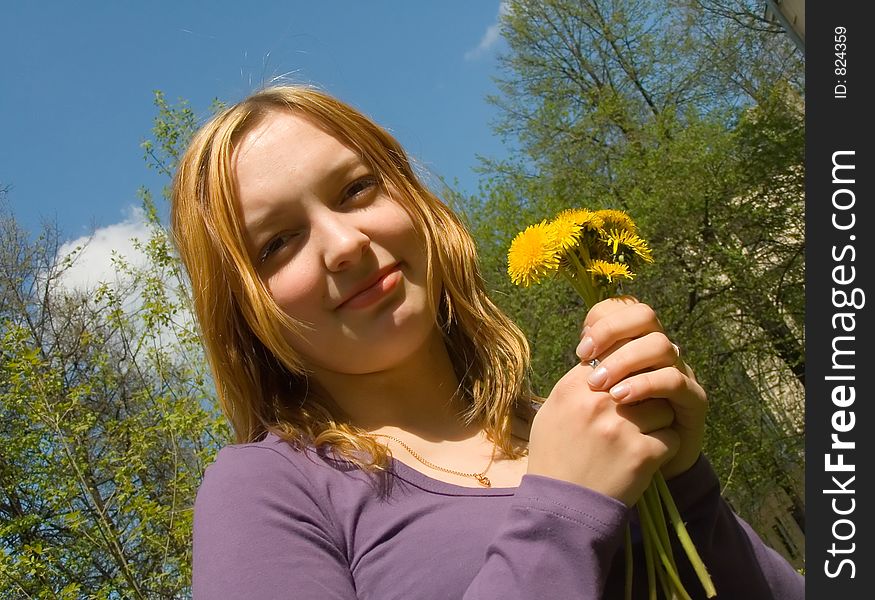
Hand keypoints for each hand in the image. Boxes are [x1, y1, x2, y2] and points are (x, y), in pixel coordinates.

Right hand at [528, 361, 678, 505]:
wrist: (560, 507)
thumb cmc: (555, 457)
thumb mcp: (553, 412)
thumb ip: (578, 384)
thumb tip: (603, 360)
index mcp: (573, 388)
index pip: (615, 356)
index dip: (626, 370)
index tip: (627, 384)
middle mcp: (597, 403)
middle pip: (643, 378)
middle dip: (645, 394)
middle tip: (638, 412)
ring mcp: (621, 427)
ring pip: (663, 407)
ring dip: (657, 422)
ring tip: (639, 440)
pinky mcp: (642, 453)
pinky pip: (671, 437)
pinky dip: (663, 449)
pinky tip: (645, 459)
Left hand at [575, 296, 706, 479]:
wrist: (627, 478)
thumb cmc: (597, 436)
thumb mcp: (584, 401)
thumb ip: (582, 374)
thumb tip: (580, 354)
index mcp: (629, 345)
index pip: (621, 309)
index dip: (602, 319)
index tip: (581, 349)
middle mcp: (656, 353)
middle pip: (644, 316)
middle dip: (613, 333)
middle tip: (588, 362)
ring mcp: (677, 372)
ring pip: (660, 345)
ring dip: (627, 361)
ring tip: (602, 389)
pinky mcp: (693, 400)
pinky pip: (675, 380)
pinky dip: (647, 385)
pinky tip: (623, 399)